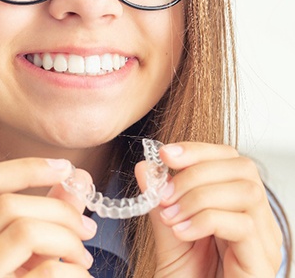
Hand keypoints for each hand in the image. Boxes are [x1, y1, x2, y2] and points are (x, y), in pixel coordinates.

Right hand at [0, 157, 96, 276]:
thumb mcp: (19, 258)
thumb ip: (43, 215)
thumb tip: (76, 178)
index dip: (25, 167)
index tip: (65, 168)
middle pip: (8, 205)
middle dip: (59, 209)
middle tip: (87, 228)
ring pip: (22, 230)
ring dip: (65, 237)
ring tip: (84, 256)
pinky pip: (43, 272)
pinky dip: (71, 270)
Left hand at [136, 142, 283, 277]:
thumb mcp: (169, 231)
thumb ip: (160, 199)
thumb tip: (146, 166)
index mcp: (238, 204)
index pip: (230, 158)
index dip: (198, 149)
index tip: (165, 154)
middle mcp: (259, 218)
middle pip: (242, 167)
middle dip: (196, 172)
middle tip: (165, 193)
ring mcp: (265, 241)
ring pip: (245, 191)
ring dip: (199, 196)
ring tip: (171, 215)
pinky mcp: (262, 262)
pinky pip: (244, 225)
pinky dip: (206, 220)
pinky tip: (182, 232)